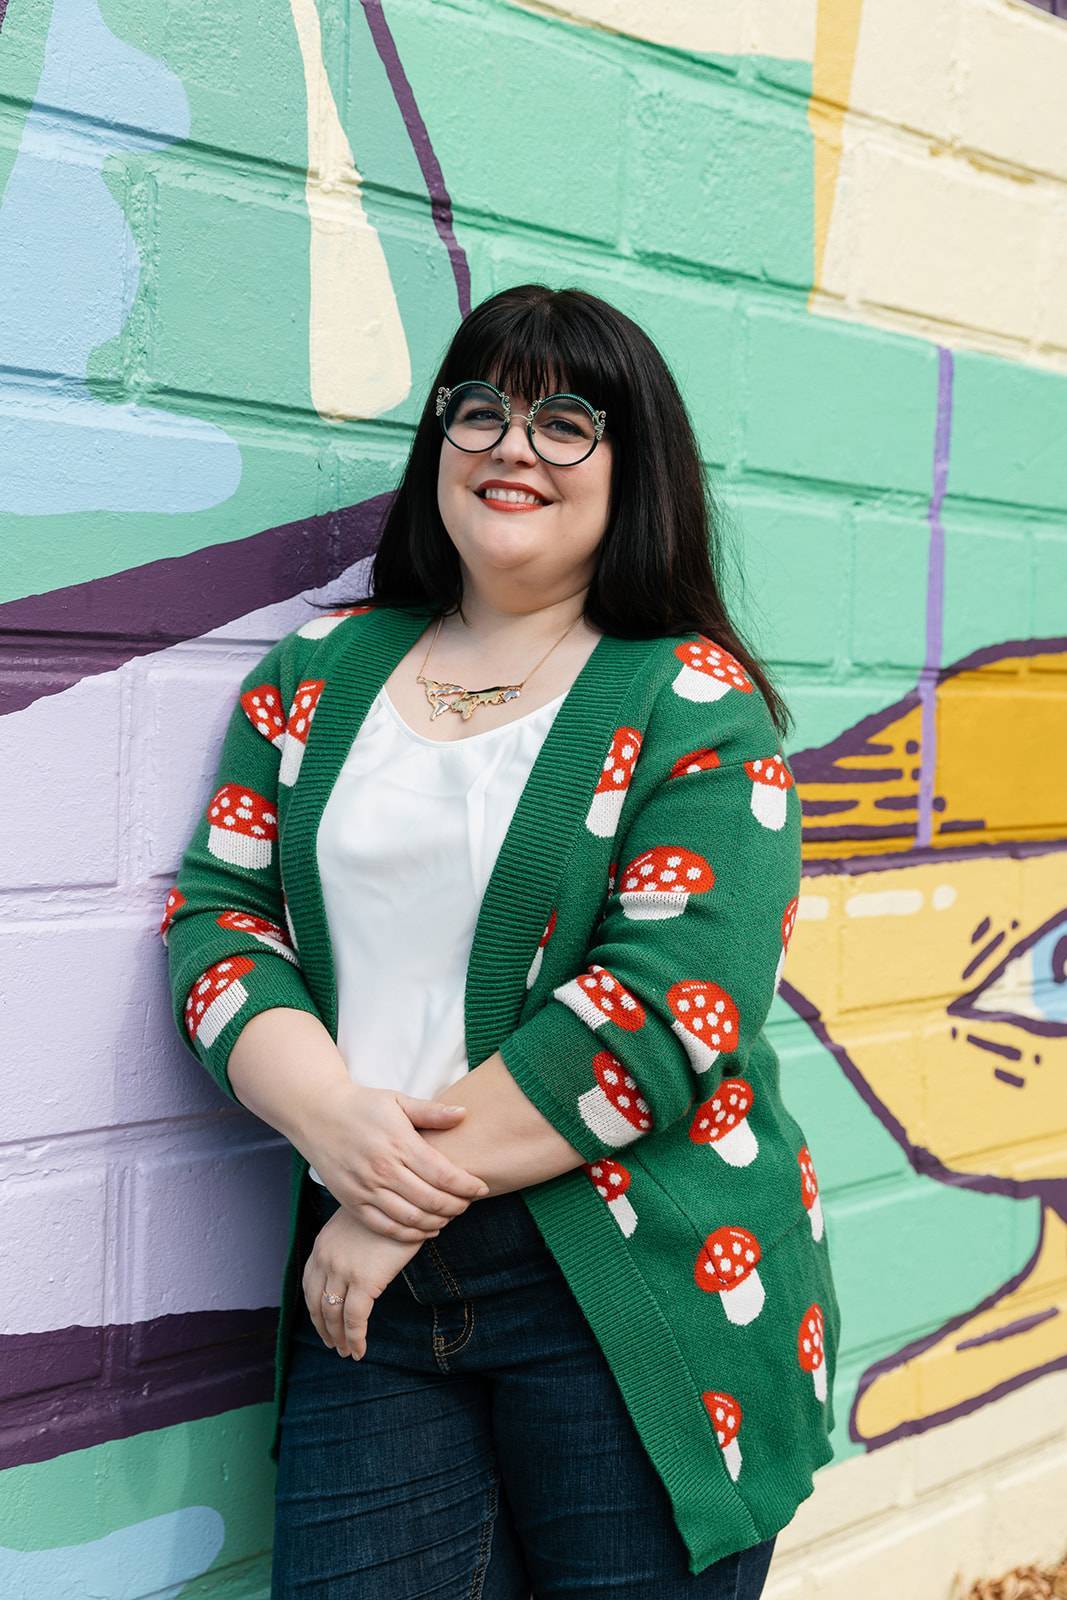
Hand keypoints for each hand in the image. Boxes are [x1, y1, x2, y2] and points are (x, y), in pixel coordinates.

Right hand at [295, 1081, 489, 1241]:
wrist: (316, 1114)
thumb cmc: (362, 1105)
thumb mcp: (397, 1100)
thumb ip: (431, 1111)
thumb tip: (464, 1114)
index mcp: (399, 1143)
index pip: (443, 1174)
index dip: (467, 1185)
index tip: (482, 1188)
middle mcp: (383, 1169)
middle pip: (431, 1200)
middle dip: (457, 1206)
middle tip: (468, 1204)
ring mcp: (365, 1188)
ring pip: (411, 1219)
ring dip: (437, 1222)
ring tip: (450, 1216)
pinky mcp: (351, 1202)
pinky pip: (385, 1227)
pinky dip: (409, 1234)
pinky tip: (425, 1230)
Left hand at [303, 1202, 426, 1357]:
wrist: (407, 1199)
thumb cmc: (389, 1210)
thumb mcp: (358, 1223)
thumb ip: (349, 1244)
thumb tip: (354, 1265)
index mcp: (322, 1245)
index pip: (310, 1285)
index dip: (315, 1309)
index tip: (323, 1323)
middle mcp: (326, 1259)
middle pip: (316, 1304)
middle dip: (324, 1328)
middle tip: (333, 1345)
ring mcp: (343, 1270)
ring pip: (334, 1315)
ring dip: (338, 1338)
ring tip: (347, 1352)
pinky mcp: (364, 1281)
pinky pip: (355, 1319)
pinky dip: (355, 1338)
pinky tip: (360, 1350)